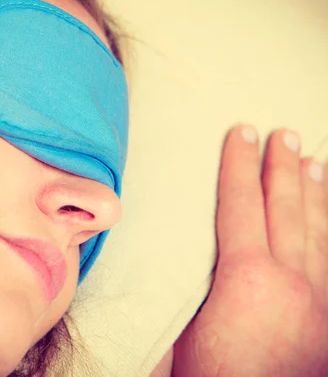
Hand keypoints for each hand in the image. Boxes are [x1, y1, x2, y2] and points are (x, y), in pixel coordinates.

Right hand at [173, 126, 327, 376]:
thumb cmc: (208, 373)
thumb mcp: (185, 324)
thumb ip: (187, 284)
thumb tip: (172, 256)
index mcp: (245, 276)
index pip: (240, 204)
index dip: (240, 164)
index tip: (242, 132)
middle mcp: (289, 278)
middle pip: (285, 208)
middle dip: (282, 166)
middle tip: (283, 133)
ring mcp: (317, 295)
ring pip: (318, 229)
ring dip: (314, 191)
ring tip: (312, 160)